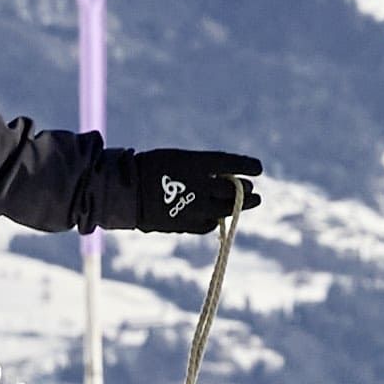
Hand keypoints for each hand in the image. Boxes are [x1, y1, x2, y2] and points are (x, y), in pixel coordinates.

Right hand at [95, 144, 261, 235]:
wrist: (125, 192)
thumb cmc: (149, 168)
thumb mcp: (177, 158)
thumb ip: (202, 168)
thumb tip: (225, 177)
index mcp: (196, 163)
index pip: (231, 163)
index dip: (247, 166)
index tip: (258, 168)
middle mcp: (200, 186)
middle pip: (232, 190)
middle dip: (244, 190)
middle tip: (251, 190)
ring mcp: (195, 207)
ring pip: (225, 209)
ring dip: (238, 206)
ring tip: (250, 202)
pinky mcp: (187, 224)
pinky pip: (208, 224)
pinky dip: (214, 219)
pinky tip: (216, 216)